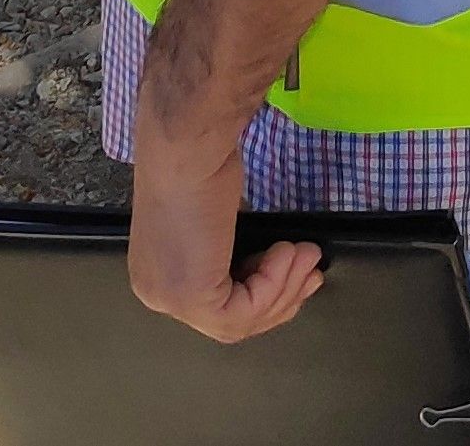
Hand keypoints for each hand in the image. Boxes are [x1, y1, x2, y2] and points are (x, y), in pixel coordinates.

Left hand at [128, 140, 320, 342]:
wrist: (185, 146)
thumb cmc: (195, 166)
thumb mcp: (216, 222)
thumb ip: (231, 254)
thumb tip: (266, 269)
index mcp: (156, 275)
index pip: (216, 308)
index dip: (263, 297)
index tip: (296, 274)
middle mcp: (156, 292)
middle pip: (231, 322)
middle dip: (281, 298)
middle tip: (313, 271)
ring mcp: (169, 298)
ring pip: (241, 320)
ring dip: (284, 287)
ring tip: (307, 254)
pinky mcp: (189, 298)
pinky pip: (245, 310)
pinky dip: (274, 283)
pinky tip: (287, 252)